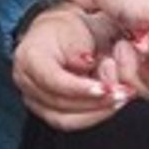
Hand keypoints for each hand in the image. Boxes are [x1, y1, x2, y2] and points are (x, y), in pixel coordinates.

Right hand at [13, 4, 130, 130]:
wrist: (58, 35)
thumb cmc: (68, 30)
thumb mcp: (77, 28)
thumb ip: (79, 48)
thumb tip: (88, 63)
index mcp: (29, 57)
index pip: (53, 80)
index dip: (80, 88)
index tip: (106, 88)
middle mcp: (26, 81)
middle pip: (61, 103)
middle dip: (96, 102)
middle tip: (123, 93)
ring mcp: (33, 99)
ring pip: (65, 119)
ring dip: (97, 112)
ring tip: (120, 99)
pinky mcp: (45, 110)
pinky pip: (69, 121)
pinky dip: (92, 115)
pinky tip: (111, 105)